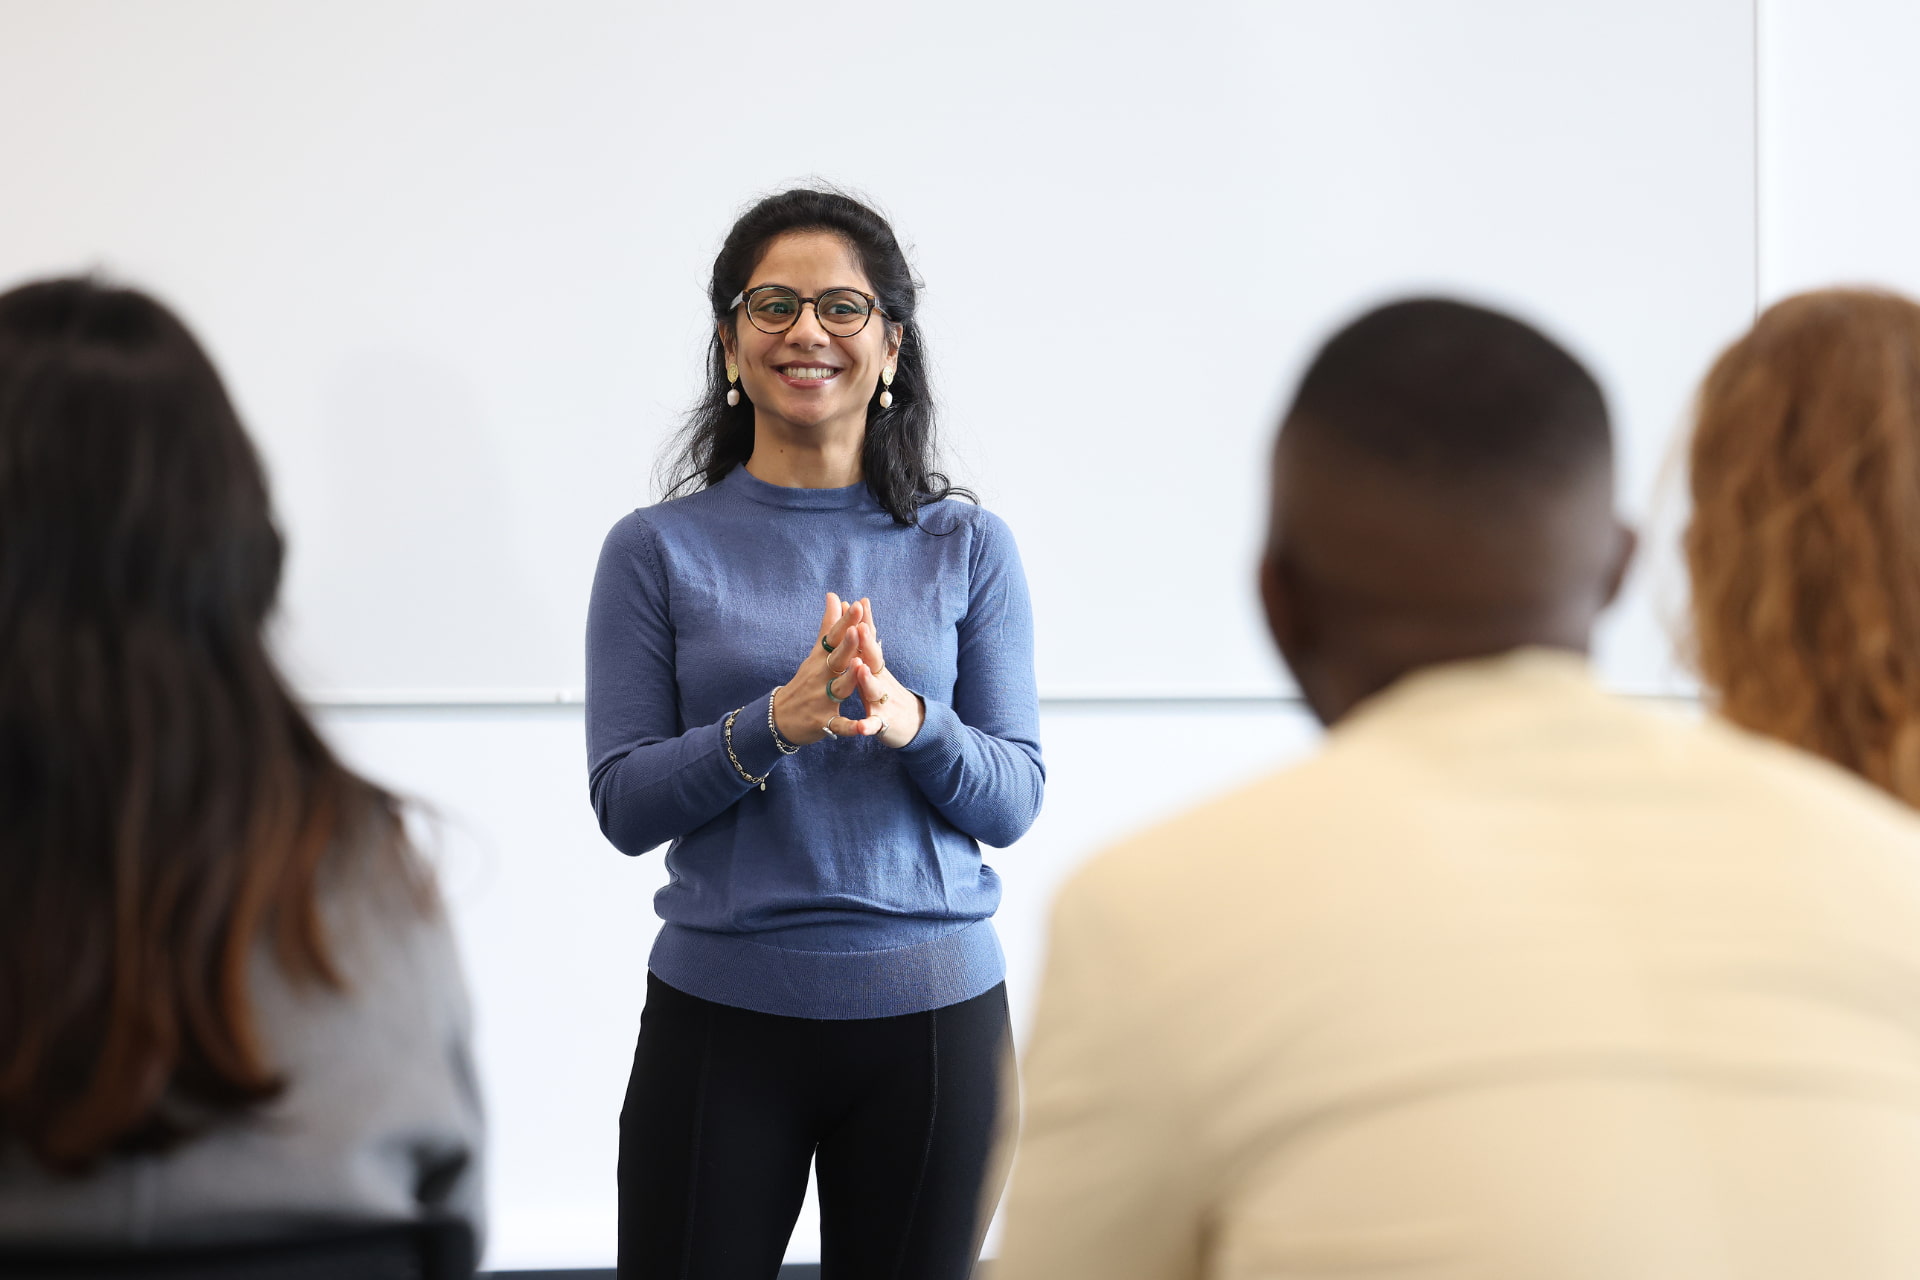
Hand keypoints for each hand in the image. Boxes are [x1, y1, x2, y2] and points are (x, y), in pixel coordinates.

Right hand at [773, 593, 885, 744]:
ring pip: (839, 688)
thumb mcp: (815, 653)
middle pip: (836, 659)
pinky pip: (839, 725)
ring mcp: (821, 699)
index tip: (857, 604)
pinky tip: (864, 727)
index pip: (833, 637)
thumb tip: (834, 595)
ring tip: (860, 667)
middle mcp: (821, 676)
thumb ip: (829, 625)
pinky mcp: (824, 722)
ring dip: (849, 679)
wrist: (779, 718)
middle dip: (847, 645)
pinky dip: (851, 727)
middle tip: (858, 629)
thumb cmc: (806, 681)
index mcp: (821, 659)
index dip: (845, 622)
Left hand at [842, 597, 924, 748]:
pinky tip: (862, 727)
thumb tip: (862, 610)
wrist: (914, 724)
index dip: (864, 622)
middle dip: (867, 643)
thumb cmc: (887, 691)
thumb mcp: (877, 665)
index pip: (870, 641)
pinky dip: (868, 726)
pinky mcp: (883, 723)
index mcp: (875, 666)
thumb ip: (869, 639)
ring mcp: (884, 701)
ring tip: (860, 668)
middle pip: (874, 659)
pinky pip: (874, 725)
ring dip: (867, 679)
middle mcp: (881, 680)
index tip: (857, 602)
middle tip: (859, 627)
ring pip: (875, 689)